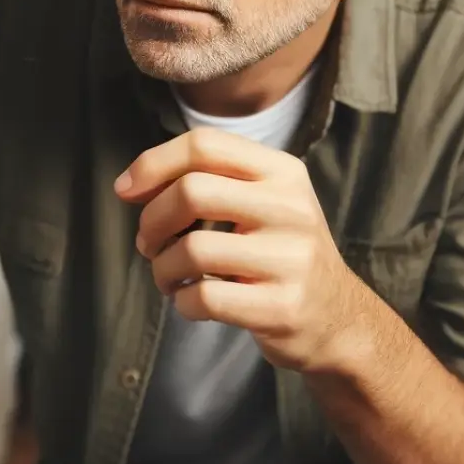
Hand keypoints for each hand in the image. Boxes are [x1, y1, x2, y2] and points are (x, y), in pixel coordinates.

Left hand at [114, 127, 374, 371]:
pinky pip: (204, 298)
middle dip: (152, 220)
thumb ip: (208, 182)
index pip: (205, 144)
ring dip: (162, 268)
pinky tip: (192, 301)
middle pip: (192, 191)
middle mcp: (291, 208)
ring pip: (192, 249)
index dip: (153, 163)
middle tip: (148, 243)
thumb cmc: (280, 254)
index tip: (126, 190)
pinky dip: (182, 302)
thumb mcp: (264, 202)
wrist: (338, 319)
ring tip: (169, 278)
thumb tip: (130, 185)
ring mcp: (290, 259)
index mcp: (283, 172)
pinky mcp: (281, 307)